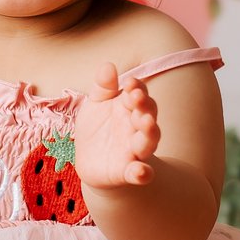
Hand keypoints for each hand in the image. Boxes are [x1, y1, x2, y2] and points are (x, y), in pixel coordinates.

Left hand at [73, 63, 158, 188]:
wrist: (90, 162)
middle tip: (137, 98)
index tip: (130, 83)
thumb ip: (103, 87)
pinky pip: (138, 173)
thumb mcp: (96, 104)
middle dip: (144, 107)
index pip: (138, 95)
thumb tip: (108, 66)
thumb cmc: (98, 128)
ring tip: (146, 124)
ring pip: (148, 142)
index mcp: (129, 108)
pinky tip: (141, 172)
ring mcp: (133, 150)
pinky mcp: (126, 171)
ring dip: (149, 133)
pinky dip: (142, 173)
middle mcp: (136, 128)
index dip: (136, 88)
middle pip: (147, 116)